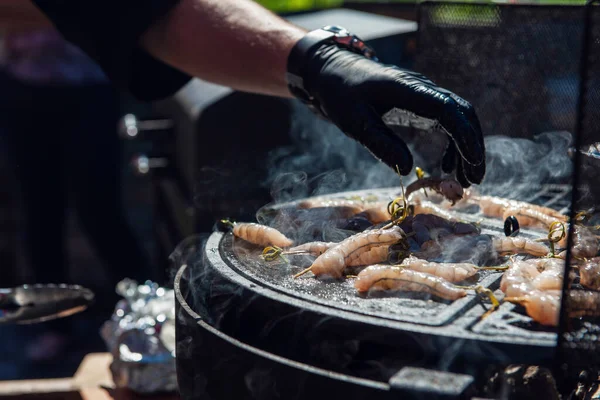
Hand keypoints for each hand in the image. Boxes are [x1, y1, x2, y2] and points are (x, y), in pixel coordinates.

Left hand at [291, 44, 485, 187]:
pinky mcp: (421, 104)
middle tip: (474, 179)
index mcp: (408, 89)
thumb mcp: (355, 122)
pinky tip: (446, 166)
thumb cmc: (342, 94)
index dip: (464, 135)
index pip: (448, 109)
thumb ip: (380, 143)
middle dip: (473, 146)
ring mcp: (424, 95)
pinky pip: (446, 122)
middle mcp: (423, 89)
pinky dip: (452, 144)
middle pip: (462, 113)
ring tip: (465, 179)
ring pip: (458, 118)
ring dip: (466, 147)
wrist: (334, 72)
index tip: (472, 162)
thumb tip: (408, 168)